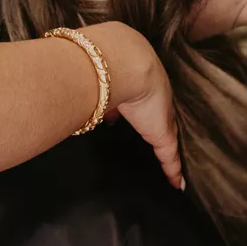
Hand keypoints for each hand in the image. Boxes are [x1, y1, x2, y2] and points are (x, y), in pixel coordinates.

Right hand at [86, 22, 183, 190]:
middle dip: (156, 125)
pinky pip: (170, 156)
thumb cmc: (102, 60)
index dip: (136, 105)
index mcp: (135, 79)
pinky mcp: (163, 134)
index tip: (128, 113)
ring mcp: (160, 116)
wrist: (120, 61)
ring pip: (169, 137)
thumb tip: (69, 91)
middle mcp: (151, 97)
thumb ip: (84, 83)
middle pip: (158, 116)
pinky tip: (177, 184)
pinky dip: (173, 170)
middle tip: (155, 135)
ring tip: (174, 163)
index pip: (138, 96)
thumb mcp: (90, 73)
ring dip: (170, 150)